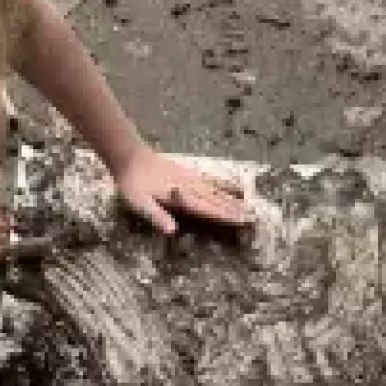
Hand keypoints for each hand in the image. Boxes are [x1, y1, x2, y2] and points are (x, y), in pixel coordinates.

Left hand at [112, 146, 253, 234]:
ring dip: (234, 200)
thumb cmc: (132, 184)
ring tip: (249, 206)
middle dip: (236, 209)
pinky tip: (232, 188)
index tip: (244, 221)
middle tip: (255, 217)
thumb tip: (173, 231)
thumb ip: (156, 216)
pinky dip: (224, 187)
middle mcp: (191, 187)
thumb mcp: (139, 203)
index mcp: (182, 197)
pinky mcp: (188, 174)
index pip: (209, 209)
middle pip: (218, 200)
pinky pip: (212, 182)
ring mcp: (191, 179)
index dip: (227, 216)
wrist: (129, 155)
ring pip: (217, 191)